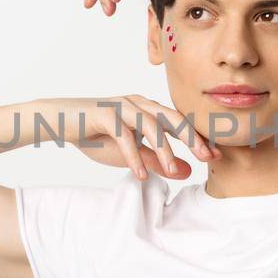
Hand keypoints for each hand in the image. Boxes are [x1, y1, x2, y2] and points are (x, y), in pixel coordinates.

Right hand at [49, 94, 220, 180]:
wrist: (59, 122)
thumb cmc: (96, 136)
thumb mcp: (132, 154)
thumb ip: (157, 161)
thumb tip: (187, 171)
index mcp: (148, 110)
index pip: (179, 123)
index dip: (199, 139)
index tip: (218, 156)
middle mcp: (138, 103)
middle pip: (172, 118)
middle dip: (192, 138)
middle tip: (208, 157)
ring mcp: (121, 106)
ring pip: (150, 125)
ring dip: (163, 149)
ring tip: (173, 170)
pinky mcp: (104, 114)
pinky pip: (123, 135)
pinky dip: (133, 155)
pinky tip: (140, 174)